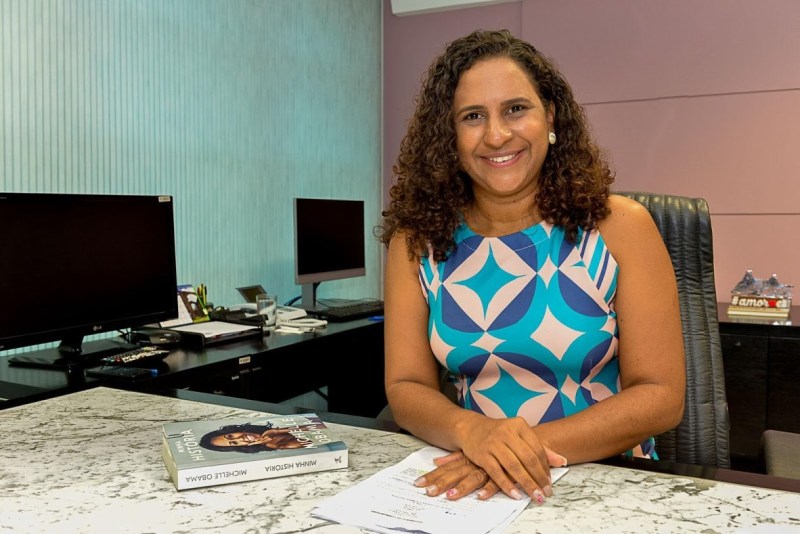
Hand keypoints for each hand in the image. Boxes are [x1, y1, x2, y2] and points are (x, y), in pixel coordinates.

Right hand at [414, 417, 566, 501]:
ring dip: (526, 483)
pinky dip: (506, 485)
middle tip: (546, 492)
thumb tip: (562, 461)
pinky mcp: (481, 454)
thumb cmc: (499, 433)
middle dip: (538, 478)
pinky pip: (496, 472)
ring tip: (535, 496)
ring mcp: (493, 443)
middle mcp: (506, 432)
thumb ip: (540, 448)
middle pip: (527, 458)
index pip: (537, 449)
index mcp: (519, 425)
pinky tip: (515, 494)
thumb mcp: (519, 435)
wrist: (471, 428)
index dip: (545, 467)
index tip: (549, 482)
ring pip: (513, 466)